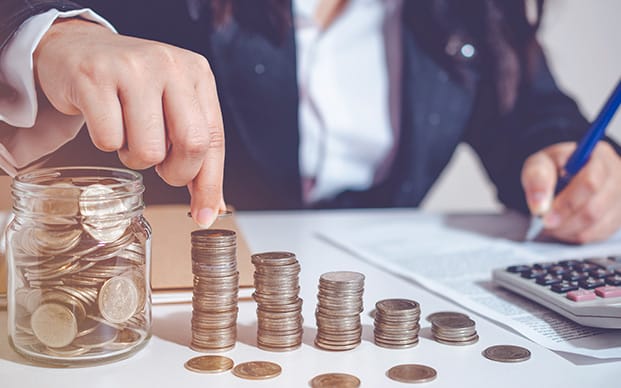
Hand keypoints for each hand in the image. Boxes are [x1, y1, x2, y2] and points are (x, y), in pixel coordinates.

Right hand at [34, 18, 225, 226]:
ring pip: (149, 150)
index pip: (215, 138)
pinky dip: (106, 143)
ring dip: (136, 157)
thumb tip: (211, 207)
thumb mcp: (172, 107)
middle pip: (192, 145)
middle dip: (176, 173)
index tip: (204, 215)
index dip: (210, 183)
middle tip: (161, 167)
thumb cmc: (130, 86)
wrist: (75, 48)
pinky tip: (104, 120)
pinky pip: (109, 140)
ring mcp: (132, 69)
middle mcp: (170, 65)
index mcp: (197, 73)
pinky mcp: (94, 78)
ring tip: (128, 133)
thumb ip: (195, 151)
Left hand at [521, 141, 620, 242]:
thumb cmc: (553, 168)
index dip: (567, 202)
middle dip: (565, 220)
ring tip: (550, 224)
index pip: (590, 182)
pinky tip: (562, 227)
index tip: (545, 215)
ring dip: (567, 229)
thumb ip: (537, 179)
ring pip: (595, 225)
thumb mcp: (539, 164)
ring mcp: (620, 199)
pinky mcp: (617, 218)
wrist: (564, 176)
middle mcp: (617, 177)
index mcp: (599, 156)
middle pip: (594, 208)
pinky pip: (596, 235)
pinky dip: (575, 235)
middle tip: (545, 223)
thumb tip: (539, 207)